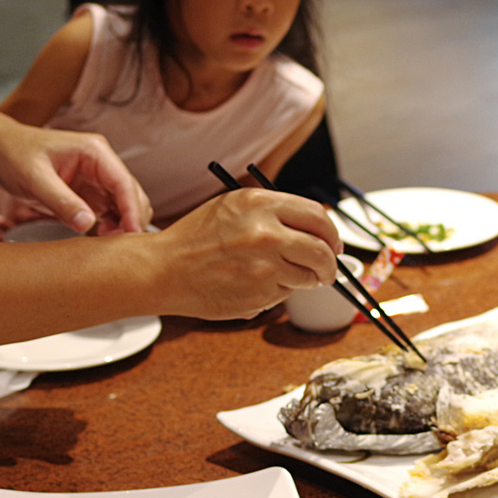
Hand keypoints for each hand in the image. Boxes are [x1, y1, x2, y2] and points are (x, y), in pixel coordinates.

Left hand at [0, 109, 152, 233]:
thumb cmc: (12, 155)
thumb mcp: (33, 178)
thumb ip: (61, 201)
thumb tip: (88, 224)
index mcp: (94, 152)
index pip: (124, 183)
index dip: (132, 210)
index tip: (132, 233)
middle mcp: (102, 164)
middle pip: (132, 195)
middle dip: (131, 220)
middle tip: (117, 245)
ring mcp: (97, 179)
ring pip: (125, 206)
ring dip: (122, 225)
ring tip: (106, 242)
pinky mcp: (89, 193)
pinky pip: (110, 212)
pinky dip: (111, 226)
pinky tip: (99, 237)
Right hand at [152, 188, 342, 319]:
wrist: (164, 270)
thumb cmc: (197, 238)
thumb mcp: (234, 207)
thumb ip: (275, 212)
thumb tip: (318, 226)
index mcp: (260, 203)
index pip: (318, 216)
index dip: (331, 233)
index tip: (333, 244)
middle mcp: (266, 233)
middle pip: (323, 250)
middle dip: (329, 264)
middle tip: (327, 270)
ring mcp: (265, 266)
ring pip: (308, 276)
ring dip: (303, 279)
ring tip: (276, 274)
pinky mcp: (260, 294)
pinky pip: (285, 294)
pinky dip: (278, 292)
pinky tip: (253, 284)